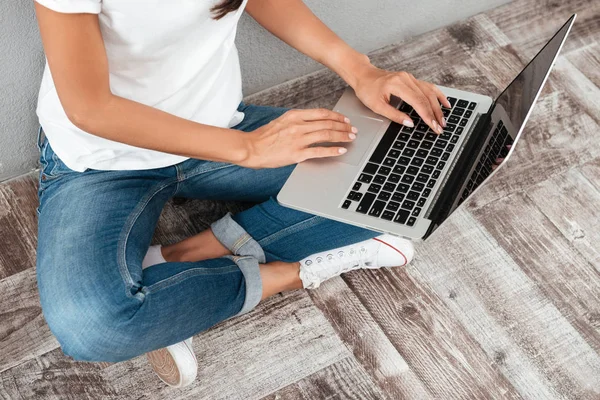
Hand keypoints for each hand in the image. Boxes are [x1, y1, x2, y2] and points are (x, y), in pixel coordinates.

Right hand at [241, 108, 356, 168]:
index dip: (336, 116)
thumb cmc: (263, 137)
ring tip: (351, 138)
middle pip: (327, 124)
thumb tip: (313, 123)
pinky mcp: (297, 153)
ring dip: (342, 136)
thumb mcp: (281, 121)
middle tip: (352, 130)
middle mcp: (298, 125)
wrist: (251, 148)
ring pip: (326, 135)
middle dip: (343, 126)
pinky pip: (319, 151)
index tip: (344, 119)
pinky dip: (333, 150)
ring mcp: (298, 139)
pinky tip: (341, 150)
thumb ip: (297, 121)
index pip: (321, 113)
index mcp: (294, 115)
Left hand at [351, 65, 450, 133]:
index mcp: (398, 84)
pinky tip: (444, 103)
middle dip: (435, 114)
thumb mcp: (377, 106)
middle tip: (440, 127)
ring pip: (429, 92)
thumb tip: (410, 123)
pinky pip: (428, 87)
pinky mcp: (411, 79)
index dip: (427, 115)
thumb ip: (394, 115)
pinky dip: (437, 95)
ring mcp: (410, 78)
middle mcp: (406, 79)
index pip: (418, 102)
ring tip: (443, 119)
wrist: (363, 75)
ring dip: (438, 106)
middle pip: (426, 97)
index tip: (433, 126)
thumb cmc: (367, 89)